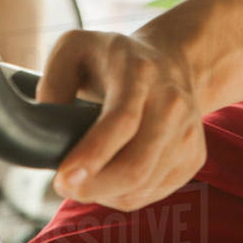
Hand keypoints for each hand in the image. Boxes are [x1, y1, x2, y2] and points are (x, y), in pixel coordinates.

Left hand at [36, 28, 206, 211]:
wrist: (172, 59)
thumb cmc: (113, 58)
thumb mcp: (74, 48)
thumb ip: (53, 83)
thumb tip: (47, 128)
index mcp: (139, 71)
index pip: (122, 119)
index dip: (93, 154)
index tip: (62, 178)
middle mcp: (171, 101)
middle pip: (136, 165)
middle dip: (92, 187)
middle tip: (63, 184)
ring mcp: (187, 130)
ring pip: (142, 185)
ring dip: (105, 192)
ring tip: (85, 177)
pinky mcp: (194, 156)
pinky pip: (153, 193)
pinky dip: (124, 194)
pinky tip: (111, 175)